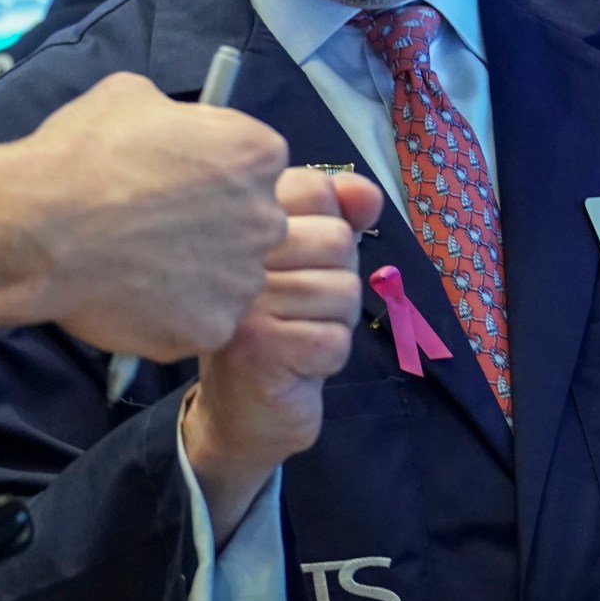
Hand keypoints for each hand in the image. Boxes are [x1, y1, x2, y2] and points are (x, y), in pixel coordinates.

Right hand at [0, 72, 291, 361]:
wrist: (39, 226)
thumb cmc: (82, 155)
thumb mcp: (130, 95)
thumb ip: (174, 115)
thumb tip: (171, 126)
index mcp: (255, 153)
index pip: (257, 166)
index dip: (216, 175)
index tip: (182, 184)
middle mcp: (264, 217)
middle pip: (252, 224)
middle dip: (214, 227)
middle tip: (158, 229)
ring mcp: (242, 279)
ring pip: (229, 279)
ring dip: (195, 275)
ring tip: (140, 267)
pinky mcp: (213, 329)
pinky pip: (200, 323)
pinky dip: (173, 317)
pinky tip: (133, 298)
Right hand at [182, 168, 386, 538]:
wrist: (240, 412)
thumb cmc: (278, 328)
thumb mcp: (309, 264)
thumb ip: (337, 218)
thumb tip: (366, 193)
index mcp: (240, 223)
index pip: (314, 188)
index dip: (331, 224)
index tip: (304, 259)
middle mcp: (232, 254)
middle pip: (336, 241)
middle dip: (339, 281)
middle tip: (301, 309)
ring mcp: (241, 301)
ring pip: (342, 292)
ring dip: (334, 324)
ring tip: (297, 336)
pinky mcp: (258, 349)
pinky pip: (334, 339)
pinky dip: (328, 358)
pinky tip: (296, 366)